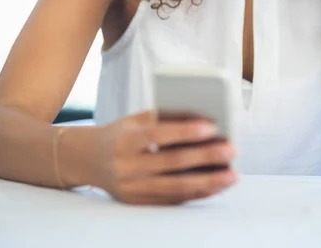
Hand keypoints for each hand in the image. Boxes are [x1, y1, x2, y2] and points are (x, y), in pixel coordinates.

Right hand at [92, 111, 236, 204]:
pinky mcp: (139, 204)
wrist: (88, 160)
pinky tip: (215, 187)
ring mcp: (132, 189)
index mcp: (125, 141)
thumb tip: (199, 117)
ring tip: (232, 175)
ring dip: (208, 182)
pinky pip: (172, 201)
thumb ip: (163, 118)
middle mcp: (127, 167)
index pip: (158, 136)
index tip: (212, 126)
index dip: (185, 132)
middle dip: (205, 157)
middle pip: (172, 164)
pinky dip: (196, 194)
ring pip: (175, 188)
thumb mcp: (133, 120)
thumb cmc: (119, 134)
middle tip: (231, 150)